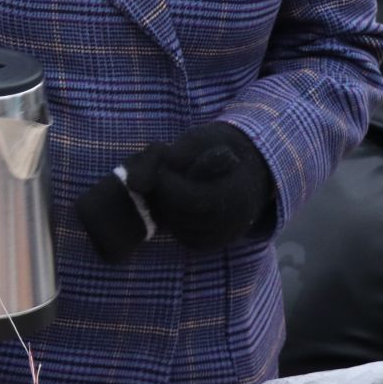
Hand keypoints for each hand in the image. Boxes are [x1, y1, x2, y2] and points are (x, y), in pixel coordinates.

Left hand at [123, 121, 273, 250]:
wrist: (251, 165)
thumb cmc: (220, 147)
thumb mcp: (194, 141)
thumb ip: (163, 157)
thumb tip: (132, 185)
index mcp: (236, 192)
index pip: (189, 197)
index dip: (168, 182)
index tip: (166, 168)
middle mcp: (236, 220)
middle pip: (181, 215)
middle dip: (167, 195)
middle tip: (170, 178)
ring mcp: (227, 235)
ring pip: (180, 230)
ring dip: (169, 209)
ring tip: (178, 188)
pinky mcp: (216, 242)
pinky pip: (186, 238)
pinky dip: (176, 222)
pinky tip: (180, 203)